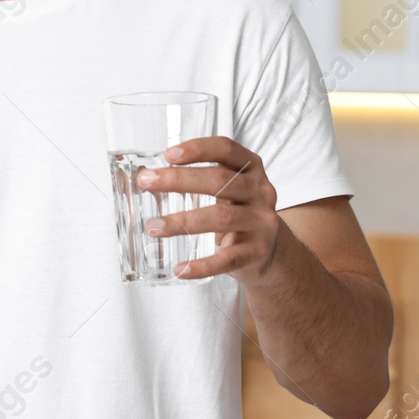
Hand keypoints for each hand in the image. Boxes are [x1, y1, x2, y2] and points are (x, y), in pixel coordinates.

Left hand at [136, 137, 287, 282]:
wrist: (272, 250)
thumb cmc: (239, 211)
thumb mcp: (229, 188)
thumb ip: (201, 178)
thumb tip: (151, 177)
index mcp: (251, 168)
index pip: (226, 149)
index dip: (198, 149)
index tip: (168, 154)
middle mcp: (260, 191)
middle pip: (219, 180)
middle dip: (179, 180)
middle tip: (146, 182)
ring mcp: (262, 222)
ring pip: (220, 218)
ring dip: (182, 222)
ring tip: (153, 227)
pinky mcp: (258, 251)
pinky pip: (227, 259)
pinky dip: (202, 266)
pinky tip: (180, 269)